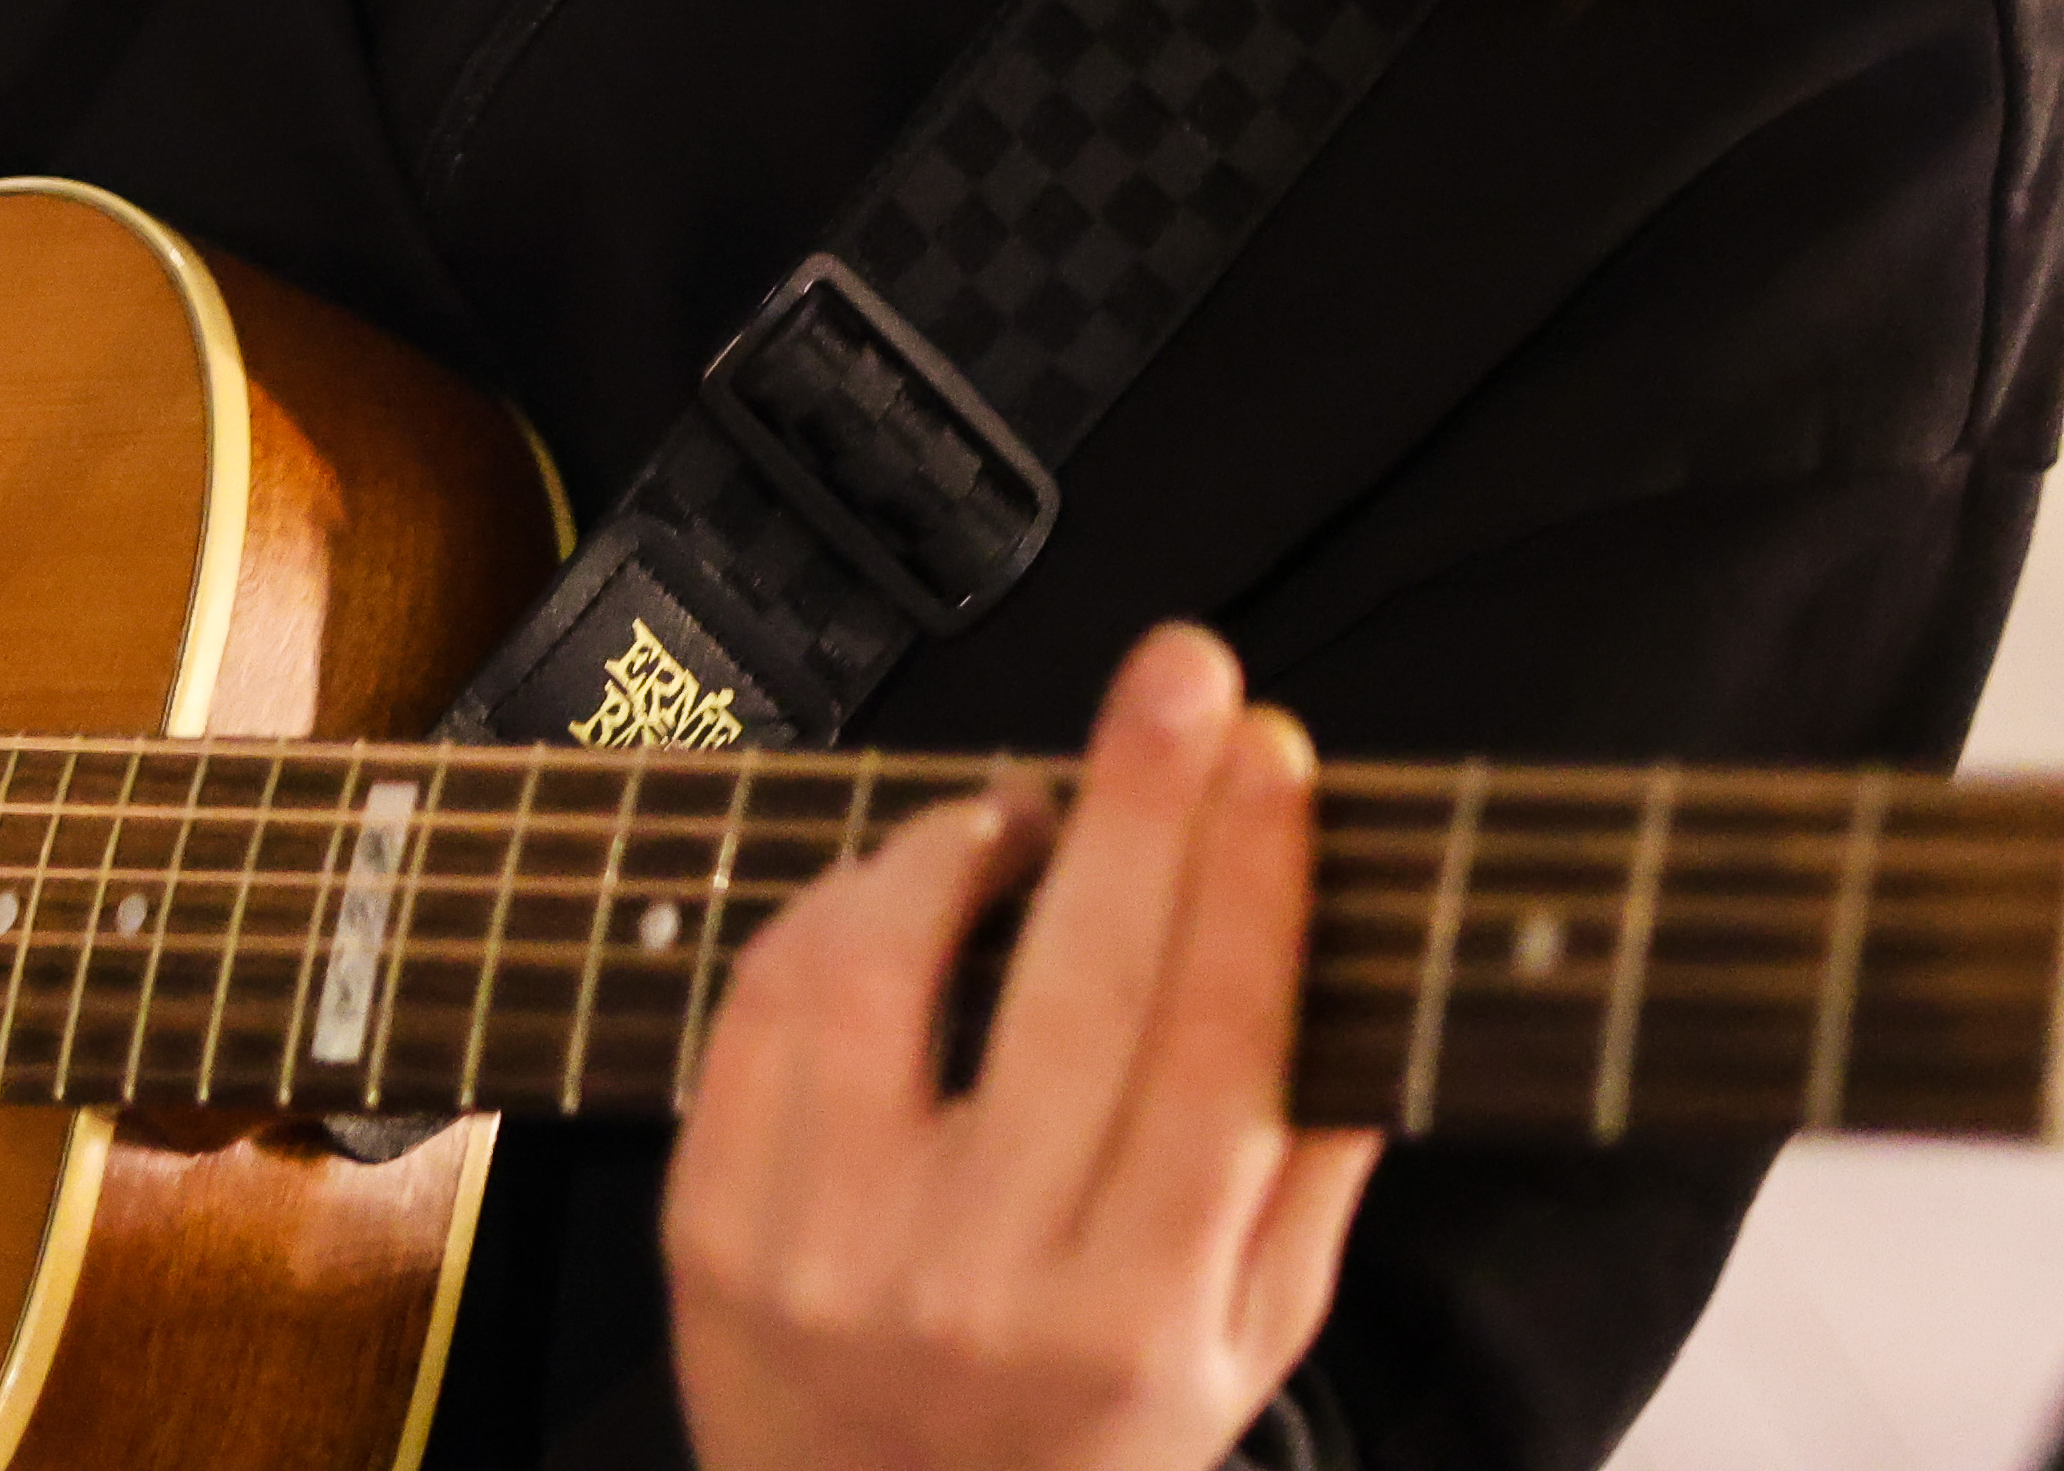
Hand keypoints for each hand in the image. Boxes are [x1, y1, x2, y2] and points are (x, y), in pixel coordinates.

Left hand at [667, 626, 1380, 1470]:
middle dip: (1141, 798)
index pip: (1214, 1053)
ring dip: (967, 837)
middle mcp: (975, 1283)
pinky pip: (770, 996)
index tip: (1276, 755)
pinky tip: (909, 883)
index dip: (1249, 883)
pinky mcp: (708, 1216)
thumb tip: (1354, 970)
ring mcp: (821, 1246)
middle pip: (1075, 981)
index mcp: (1133, 1320)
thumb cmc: (1081, 1448)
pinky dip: (845, 903)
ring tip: (1029, 807)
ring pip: (890, 959)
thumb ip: (1301, 1177)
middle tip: (1181, 671)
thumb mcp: (1238, 1352)